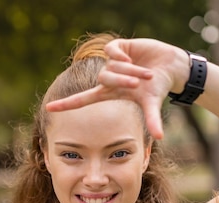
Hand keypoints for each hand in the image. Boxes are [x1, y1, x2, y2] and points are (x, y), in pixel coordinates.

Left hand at [46, 38, 189, 139]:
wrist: (170, 67)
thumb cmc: (158, 87)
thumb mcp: (153, 103)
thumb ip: (152, 120)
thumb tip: (160, 137)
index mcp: (109, 92)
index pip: (82, 100)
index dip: (66, 105)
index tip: (48, 109)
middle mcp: (107, 77)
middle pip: (103, 79)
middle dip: (122, 81)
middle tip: (138, 85)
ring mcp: (112, 62)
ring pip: (111, 66)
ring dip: (129, 71)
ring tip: (146, 75)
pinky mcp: (119, 47)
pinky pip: (111, 51)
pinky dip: (120, 56)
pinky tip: (131, 59)